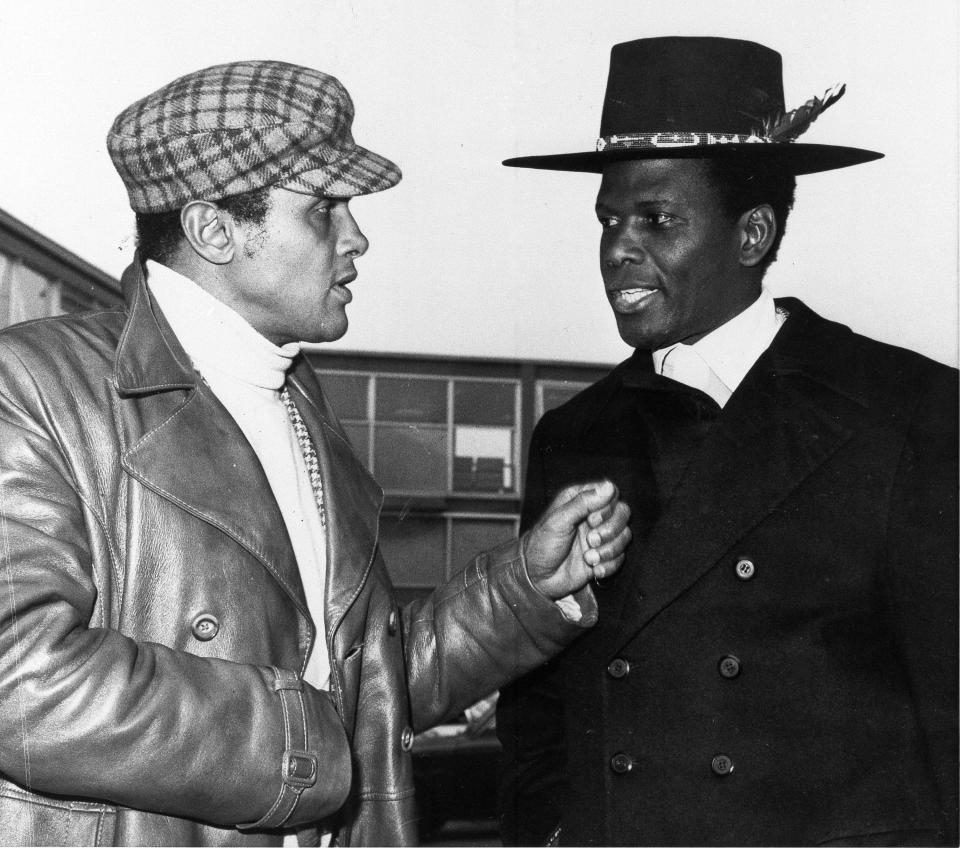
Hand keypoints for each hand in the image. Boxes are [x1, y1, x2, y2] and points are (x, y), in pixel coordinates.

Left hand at [523, 480, 631, 599]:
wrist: (537, 577)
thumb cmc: (542, 544)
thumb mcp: (559, 520)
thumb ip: (583, 503)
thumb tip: (608, 486)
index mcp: (581, 500)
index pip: (611, 493)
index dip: (607, 507)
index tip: (592, 519)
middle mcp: (593, 516)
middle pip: (623, 513)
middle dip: (610, 530)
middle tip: (591, 540)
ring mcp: (600, 537)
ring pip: (625, 536)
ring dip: (609, 550)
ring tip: (588, 558)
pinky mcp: (603, 556)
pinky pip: (620, 558)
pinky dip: (608, 565)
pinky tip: (594, 569)